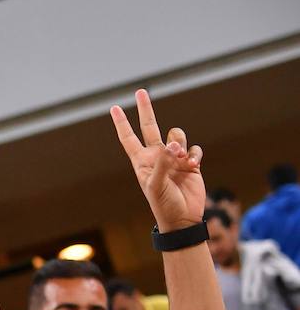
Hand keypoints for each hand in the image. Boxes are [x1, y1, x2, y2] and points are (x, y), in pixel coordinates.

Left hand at [110, 89, 205, 232]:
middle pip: (150, 127)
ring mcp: (173, 158)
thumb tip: (172, 145)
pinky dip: (194, 154)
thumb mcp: (156, 186)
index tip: (115, 108)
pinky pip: (194, 148)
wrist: (182, 218)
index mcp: (142, 162)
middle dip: (145, 110)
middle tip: (141, 91)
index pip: (129, 139)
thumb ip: (163, 164)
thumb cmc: (163, 205)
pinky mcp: (190, 162)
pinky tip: (193, 165)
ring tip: (181, 160)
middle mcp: (156, 157)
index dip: (122, 124)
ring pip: (177, 136)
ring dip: (180, 144)